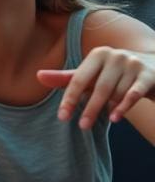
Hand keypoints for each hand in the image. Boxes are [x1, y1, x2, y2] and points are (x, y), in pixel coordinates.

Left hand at [38, 46, 154, 128]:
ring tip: (102, 120)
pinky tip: (114, 118)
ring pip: (116, 92)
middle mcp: (114, 56)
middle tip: (81, 126)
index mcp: (97, 55)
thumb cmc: (114, 74)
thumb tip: (37, 76)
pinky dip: (123, 107)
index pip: (78, 79)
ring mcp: (132, 64)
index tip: (62, 117)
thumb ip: (67, 78)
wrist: (153, 69)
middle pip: (98, 87)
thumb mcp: (92, 75)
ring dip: (107, 108)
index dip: (69, 98)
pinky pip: (133, 93)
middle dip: (88, 108)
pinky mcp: (148, 75)